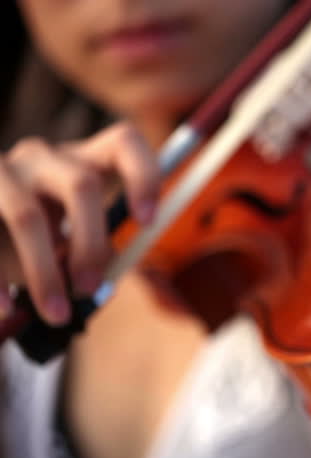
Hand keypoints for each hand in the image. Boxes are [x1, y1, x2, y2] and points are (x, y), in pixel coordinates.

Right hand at [0, 123, 158, 324]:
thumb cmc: (38, 240)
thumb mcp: (70, 242)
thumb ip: (92, 252)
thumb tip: (98, 281)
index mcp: (82, 161)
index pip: (125, 144)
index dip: (144, 176)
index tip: (148, 222)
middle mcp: (43, 157)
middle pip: (83, 185)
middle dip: (91, 244)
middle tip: (91, 289)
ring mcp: (2, 170)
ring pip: (29, 216)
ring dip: (45, 272)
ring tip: (56, 313)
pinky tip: (7, 309)